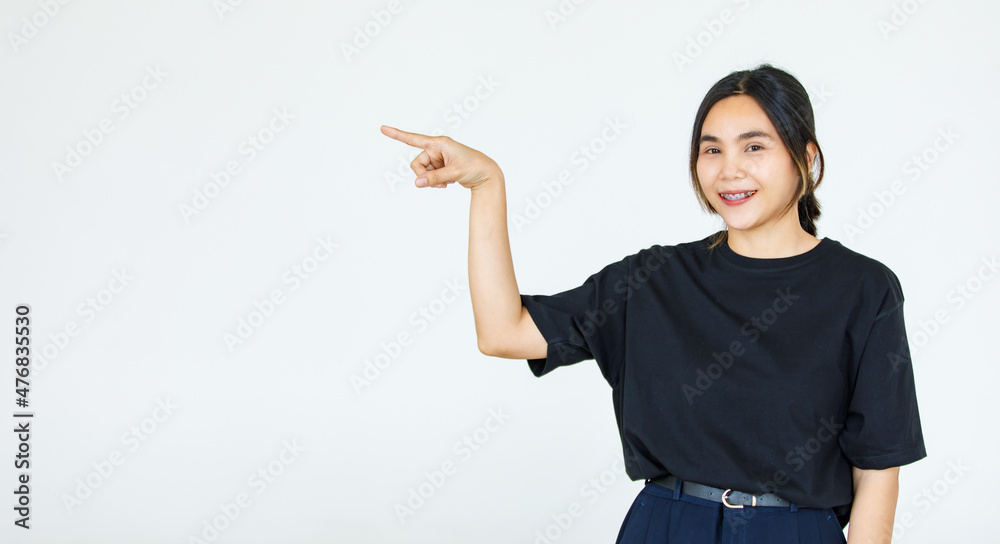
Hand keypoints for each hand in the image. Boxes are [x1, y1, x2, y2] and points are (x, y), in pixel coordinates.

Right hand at [380, 125, 501, 189]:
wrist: (487, 175)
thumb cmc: (474, 167)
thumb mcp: (454, 173)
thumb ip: (434, 178)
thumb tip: (416, 183)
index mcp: (439, 143)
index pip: (414, 138)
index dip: (397, 134)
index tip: (383, 128)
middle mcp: (437, 148)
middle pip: (417, 163)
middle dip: (424, 175)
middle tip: (440, 183)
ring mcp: (438, 158)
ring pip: (422, 171)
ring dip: (431, 180)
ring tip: (447, 183)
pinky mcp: (440, 166)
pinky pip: (429, 176)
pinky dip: (436, 182)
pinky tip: (448, 182)